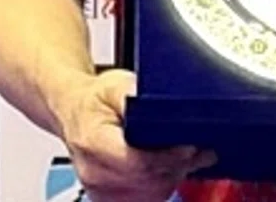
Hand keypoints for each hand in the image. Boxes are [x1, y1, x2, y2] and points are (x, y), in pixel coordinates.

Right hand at [54, 69, 214, 201]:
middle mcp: (93, 170)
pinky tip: (171, 168)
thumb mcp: (114, 85)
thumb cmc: (95, 101)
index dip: (167, 156)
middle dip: (177, 165)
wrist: (75, 114)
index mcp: (92, 141)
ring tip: (190, 157)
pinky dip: (162, 185)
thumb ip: (134, 93)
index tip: (190, 146)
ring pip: (150, 194)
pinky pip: (145, 200)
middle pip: (147, 180)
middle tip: (201, 150)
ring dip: (173, 177)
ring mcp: (99, 188)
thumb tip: (158, 101)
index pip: (136, 161)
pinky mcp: (108, 198)